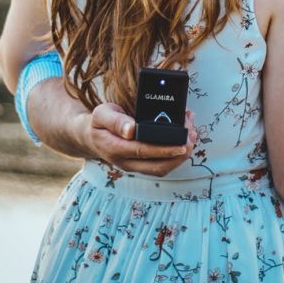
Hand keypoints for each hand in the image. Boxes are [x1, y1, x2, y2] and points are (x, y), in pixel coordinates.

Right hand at [77, 103, 197, 176]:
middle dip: (179, 154)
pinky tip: (184, 140)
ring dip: (180, 156)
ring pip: (161, 169)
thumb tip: (131, 130)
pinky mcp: (141, 164)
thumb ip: (115, 121)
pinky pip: (160, 165)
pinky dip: (175, 154)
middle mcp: (126, 162)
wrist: (90, 137)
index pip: (144, 151)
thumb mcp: (101, 114)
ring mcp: (134, 166)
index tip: (182, 143)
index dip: (165, 149)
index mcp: (116, 149)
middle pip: (158, 166)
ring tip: (192, 136)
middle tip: (193, 136)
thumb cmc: (98, 123)